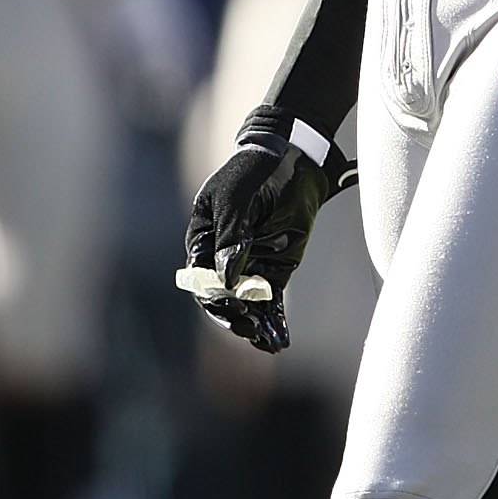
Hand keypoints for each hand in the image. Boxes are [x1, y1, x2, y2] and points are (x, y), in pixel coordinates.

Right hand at [178, 102, 353, 356]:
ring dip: (255, 325)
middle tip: (251, 329)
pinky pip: (271, 299)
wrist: (296, 155)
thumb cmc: (256, 170)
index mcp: (204, 237)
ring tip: (268, 343)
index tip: (231, 305)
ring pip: (247, 303)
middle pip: (222, 296)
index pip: (201, 277)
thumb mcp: (238, 197)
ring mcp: (250, 262)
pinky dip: (274, 319)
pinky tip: (278, 339)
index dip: (213, 295)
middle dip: (234, 316)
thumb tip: (227, 279)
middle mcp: (223, 256)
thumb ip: (231, 236)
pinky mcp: (276, 265)